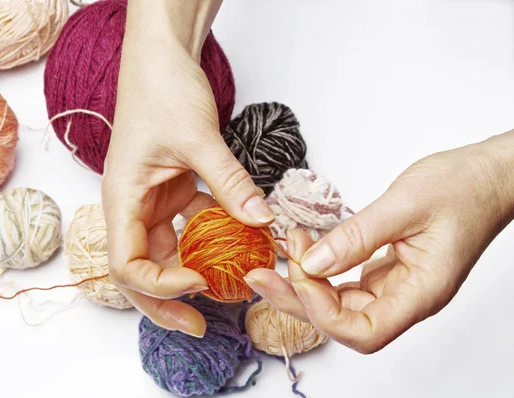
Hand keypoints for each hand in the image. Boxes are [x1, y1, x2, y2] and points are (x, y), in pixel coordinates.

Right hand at [102, 0, 273, 336]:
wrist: (161, 58)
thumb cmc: (162, 90)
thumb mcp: (197, 138)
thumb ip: (228, 183)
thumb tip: (262, 222)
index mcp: (121, 198)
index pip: (125, 264)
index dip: (159, 284)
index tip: (201, 282)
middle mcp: (131, 207)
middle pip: (140, 271)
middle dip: (167, 302)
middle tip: (200, 326)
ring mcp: (152, 202)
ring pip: (165, 254)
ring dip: (192, 275)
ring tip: (226, 292)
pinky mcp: (173, 193)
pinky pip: (189, 228)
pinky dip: (212, 241)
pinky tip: (237, 247)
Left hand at [245, 132, 513, 352]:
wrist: (486, 176)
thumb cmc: (461, 187)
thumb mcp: (404, 205)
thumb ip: (357, 237)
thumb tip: (312, 263)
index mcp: (422, 292)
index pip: (365, 332)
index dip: (323, 312)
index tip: (299, 273)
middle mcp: (407, 299)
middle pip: (344, 323)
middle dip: (299, 300)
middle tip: (263, 273)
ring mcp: (396, 287)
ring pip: (340, 306)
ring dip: (305, 286)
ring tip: (281, 255)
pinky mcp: (386, 272)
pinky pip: (346, 285)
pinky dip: (320, 272)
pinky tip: (304, 253)